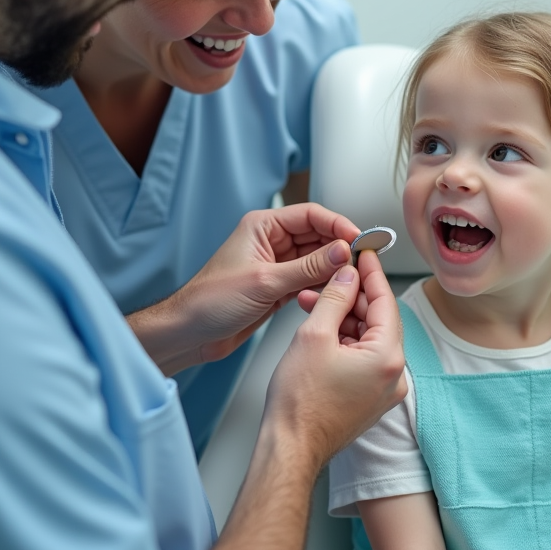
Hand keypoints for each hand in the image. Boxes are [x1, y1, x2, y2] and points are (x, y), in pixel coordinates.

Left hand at [128, 203, 358, 375]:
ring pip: (316, 259)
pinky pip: (309, 279)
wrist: (189, 333)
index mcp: (263, 227)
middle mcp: (271, 242)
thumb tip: (342, 252)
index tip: (359, 238)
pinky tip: (333, 292)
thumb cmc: (210, 301)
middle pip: (317, 236)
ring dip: (333, 268)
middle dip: (340, 247)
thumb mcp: (265, 281)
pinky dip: (322, 285)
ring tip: (351, 279)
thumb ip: (307, 267)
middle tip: (361, 261)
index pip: (310, 215)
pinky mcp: (278, 287)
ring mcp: (276, 265)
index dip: (337, 225)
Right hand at [263, 249, 407, 467]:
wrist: (290, 447)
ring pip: (369, 338)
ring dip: (345, 317)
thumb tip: (348, 275)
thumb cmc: (299, 404)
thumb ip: (335, 297)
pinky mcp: (370, 398)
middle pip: (379, 319)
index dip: (372, 273)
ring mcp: (384, 390)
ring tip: (317, 300)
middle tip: (334, 274)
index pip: (386, 301)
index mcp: (387, 358)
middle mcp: (394, 376)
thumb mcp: (314, 335)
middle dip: (353, 295)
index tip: (364, 254)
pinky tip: (323, 326)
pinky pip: (363, 358)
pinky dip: (345, 340)